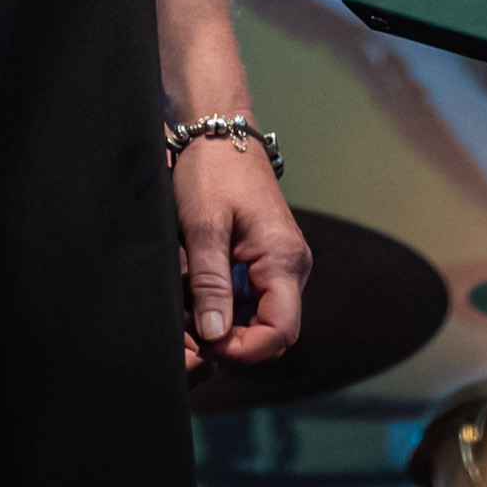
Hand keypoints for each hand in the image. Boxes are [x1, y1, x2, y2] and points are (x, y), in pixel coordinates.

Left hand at [175, 135, 312, 370]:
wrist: (220, 136)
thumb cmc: (212, 174)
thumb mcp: (203, 227)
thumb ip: (209, 283)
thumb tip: (214, 335)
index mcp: (283, 259)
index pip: (280, 332)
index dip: (245, 350)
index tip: (207, 343)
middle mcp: (292, 266)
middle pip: (274, 331)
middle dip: (236, 342)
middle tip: (194, 328)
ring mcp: (283, 264)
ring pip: (264, 318)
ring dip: (231, 326)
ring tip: (193, 309)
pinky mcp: (269, 261)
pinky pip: (257, 301)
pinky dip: (230, 308)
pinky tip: (202, 295)